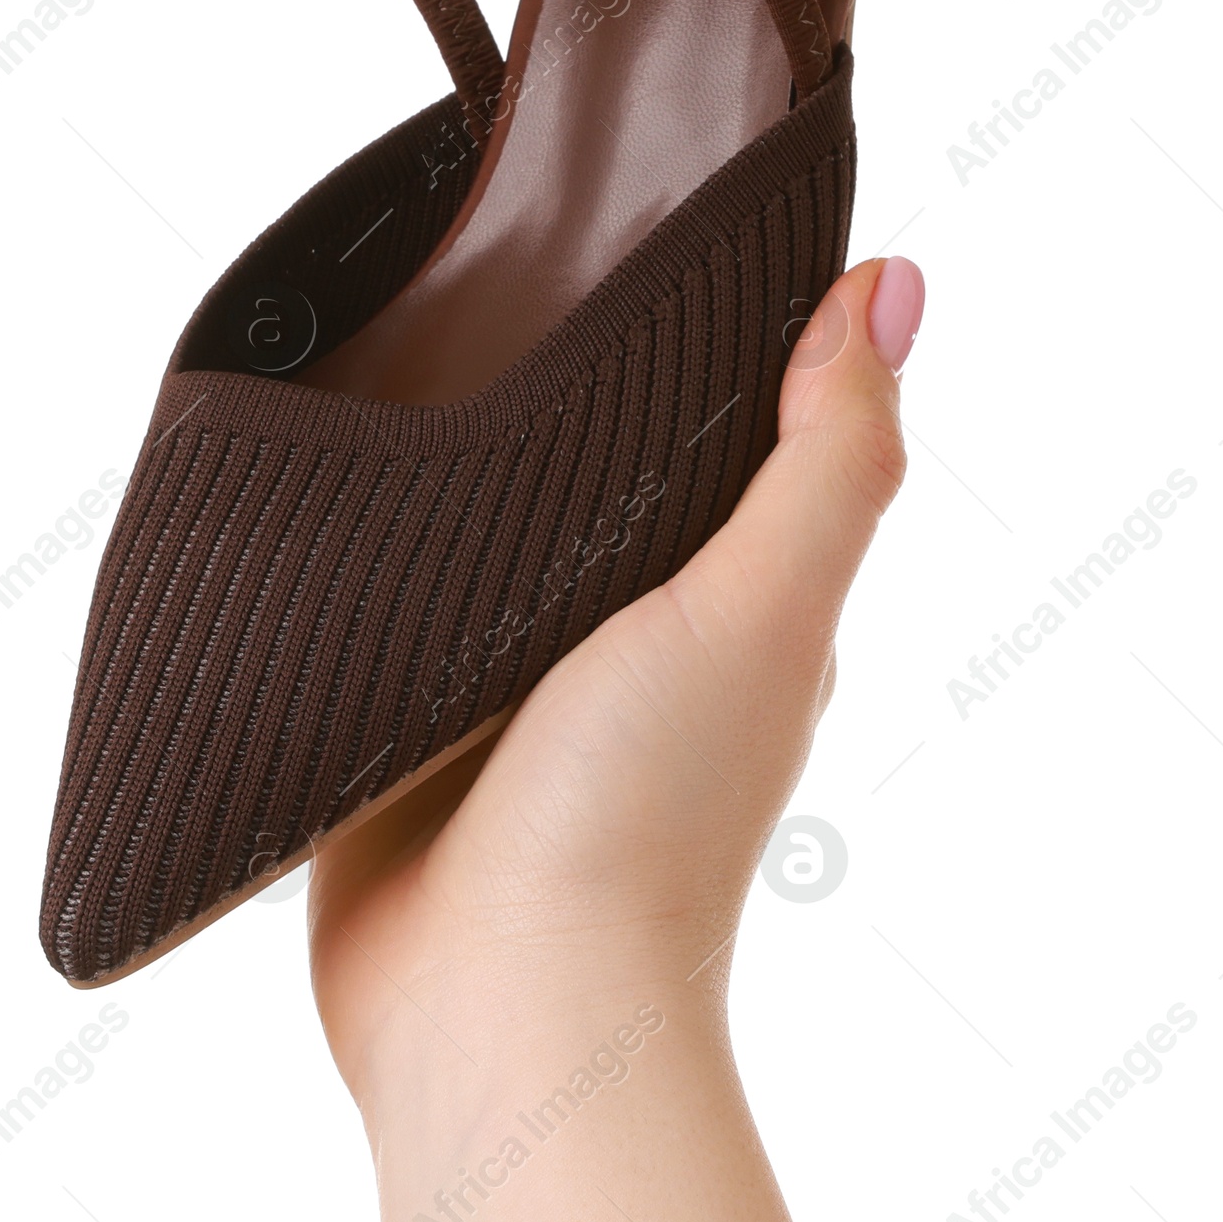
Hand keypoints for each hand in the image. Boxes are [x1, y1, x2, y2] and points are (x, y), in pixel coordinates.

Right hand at [307, 256, 923, 1114]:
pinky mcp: (403, 720)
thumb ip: (826, 459)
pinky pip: (388, 606)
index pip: (734, 435)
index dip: (703, 334)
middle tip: (482, 248)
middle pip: (601, 474)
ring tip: (385, 334)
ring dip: (452, 465)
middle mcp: (633, 640)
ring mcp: (511, 684)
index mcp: (734, 605)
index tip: (646, 211)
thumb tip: (897, 285)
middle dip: (555, 383)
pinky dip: (370, 550)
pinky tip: (326, 475)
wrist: (494, 1010)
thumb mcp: (759, 611)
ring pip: (486, 534)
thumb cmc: (639, 821)